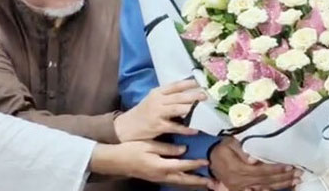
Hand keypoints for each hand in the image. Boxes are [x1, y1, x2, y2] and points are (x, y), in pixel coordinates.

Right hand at [91, 140, 216, 189]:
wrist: (115, 161)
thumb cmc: (131, 150)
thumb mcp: (149, 145)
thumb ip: (167, 148)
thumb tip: (183, 149)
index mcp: (160, 166)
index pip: (182, 166)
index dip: (195, 164)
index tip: (207, 161)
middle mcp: (161, 175)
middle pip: (184, 180)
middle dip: (199, 181)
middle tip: (213, 182)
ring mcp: (158, 179)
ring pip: (179, 183)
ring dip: (193, 183)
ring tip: (206, 183)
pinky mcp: (156, 178)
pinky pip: (174, 181)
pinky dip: (184, 180)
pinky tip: (190, 178)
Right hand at [115, 79, 205, 141]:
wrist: (125, 128)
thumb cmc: (144, 113)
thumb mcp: (154, 100)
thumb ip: (168, 96)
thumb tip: (189, 93)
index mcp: (158, 92)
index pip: (175, 85)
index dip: (189, 83)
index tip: (202, 82)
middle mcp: (158, 100)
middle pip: (179, 96)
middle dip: (194, 95)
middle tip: (207, 96)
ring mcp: (157, 113)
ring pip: (178, 109)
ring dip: (192, 109)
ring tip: (205, 109)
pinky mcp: (157, 126)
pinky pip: (174, 126)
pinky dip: (185, 128)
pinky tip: (195, 129)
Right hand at [209, 137, 301, 190]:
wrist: (210, 158)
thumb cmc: (222, 147)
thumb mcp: (229, 143)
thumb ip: (242, 150)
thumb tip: (254, 159)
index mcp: (238, 169)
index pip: (261, 171)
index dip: (276, 169)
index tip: (290, 166)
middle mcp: (240, 181)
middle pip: (266, 181)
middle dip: (284, 178)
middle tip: (299, 173)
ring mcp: (241, 187)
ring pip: (265, 187)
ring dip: (282, 185)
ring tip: (295, 180)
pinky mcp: (242, 189)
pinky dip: (272, 189)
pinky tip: (284, 187)